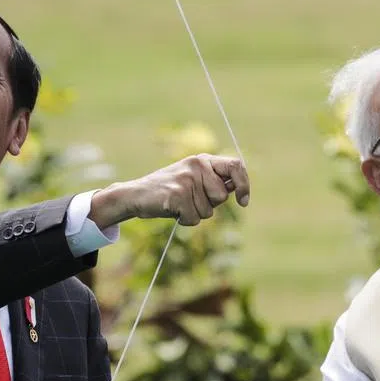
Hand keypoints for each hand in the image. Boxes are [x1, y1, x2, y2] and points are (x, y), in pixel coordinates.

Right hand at [89, 154, 249, 227]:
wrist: (136, 195)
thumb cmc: (168, 191)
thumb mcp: (193, 180)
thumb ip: (214, 182)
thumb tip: (237, 189)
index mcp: (203, 160)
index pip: (235, 165)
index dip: (244, 185)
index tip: (243, 202)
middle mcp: (196, 165)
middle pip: (221, 197)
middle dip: (208, 205)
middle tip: (189, 200)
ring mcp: (186, 179)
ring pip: (207, 212)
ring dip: (194, 214)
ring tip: (178, 204)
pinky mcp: (177, 194)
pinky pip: (193, 218)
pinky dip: (184, 220)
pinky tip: (171, 210)